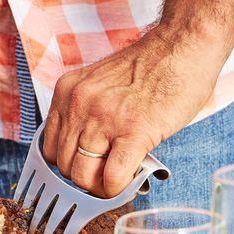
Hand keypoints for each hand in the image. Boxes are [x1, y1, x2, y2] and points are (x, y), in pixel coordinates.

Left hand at [43, 31, 226, 197]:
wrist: (182, 45)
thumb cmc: (151, 65)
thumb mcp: (102, 82)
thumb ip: (88, 111)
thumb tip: (89, 151)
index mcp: (68, 91)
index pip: (50, 148)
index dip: (70, 163)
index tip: (89, 165)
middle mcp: (79, 105)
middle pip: (64, 166)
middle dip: (86, 178)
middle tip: (108, 174)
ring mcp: (105, 119)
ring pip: (83, 177)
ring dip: (102, 187)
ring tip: (120, 178)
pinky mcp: (134, 132)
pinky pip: (113, 176)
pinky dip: (119, 188)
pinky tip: (131, 181)